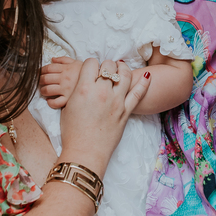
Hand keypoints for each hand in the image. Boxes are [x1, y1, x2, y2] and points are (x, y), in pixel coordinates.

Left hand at [39, 56, 81, 108]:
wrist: (98, 82)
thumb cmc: (86, 73)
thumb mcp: (77, 62)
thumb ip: (64, 59)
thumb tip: (52, 59)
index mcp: (66, 69)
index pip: (48, 68)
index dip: (41, 70)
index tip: (40, 72)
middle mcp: (64, 79)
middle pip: (45, 78)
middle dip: (40, 80)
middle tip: (40, 81)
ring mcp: (65, 89)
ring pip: (47, 90)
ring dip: (43, 90)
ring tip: (44, 90)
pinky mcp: (68, 99)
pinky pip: (56, 102)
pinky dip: (50, 102)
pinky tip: (49, 100)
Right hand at [59, 58, 149, 172]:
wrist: (85, 152)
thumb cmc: (73, 132)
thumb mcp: (68, 106)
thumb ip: (77, 90)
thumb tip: (84, 82)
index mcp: (84, 88)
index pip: (91, 63)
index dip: (91, 64)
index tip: (91, 69)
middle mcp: (101, 91)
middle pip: (109, 66)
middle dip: (106, 65)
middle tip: (105, 70)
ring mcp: (116, 101)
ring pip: (125, 75)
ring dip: (123, 69)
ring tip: (121, 68)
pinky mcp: (126, 111)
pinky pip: (138, 93)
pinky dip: (144, 83)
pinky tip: (147, 76)